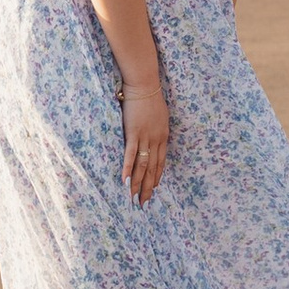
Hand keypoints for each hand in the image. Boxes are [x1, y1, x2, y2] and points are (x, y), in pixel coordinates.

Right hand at [121, 79, 170, 204]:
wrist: (144, 85)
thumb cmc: (151, 97)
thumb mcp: (160, 115)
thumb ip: (157, 128)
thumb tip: (153, 135)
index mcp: (163, 136)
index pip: (161, 162)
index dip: (157, 177)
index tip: (154, 189)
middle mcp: (156, 140)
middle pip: (153, 169)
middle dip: (148, 187)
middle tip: (144, 203)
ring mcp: (145, 138)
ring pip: (142, 166)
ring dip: (138, 184)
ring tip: (134, 198)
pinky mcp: (133, 133)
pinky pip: (131, 155)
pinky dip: (129, 169)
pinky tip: (126, 182)